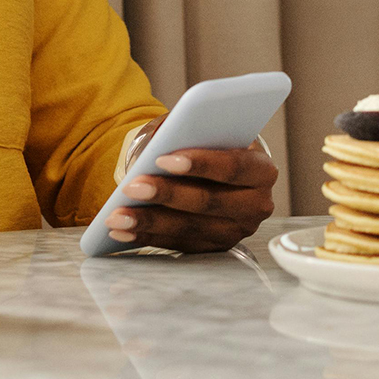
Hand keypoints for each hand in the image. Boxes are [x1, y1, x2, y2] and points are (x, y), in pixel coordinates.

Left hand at [105, 143, 277, 252]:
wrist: (215, 172)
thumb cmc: (210, 145)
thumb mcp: (204, 130)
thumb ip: (187, 130)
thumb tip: (158, 141)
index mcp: (261, 169)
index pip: (233, 167)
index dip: (199, 163)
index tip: (163, 159)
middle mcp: (256, 204)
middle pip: (209, 201)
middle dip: (166, 194)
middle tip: (132, 187)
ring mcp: (236, 231)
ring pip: (190, 228)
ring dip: (149, 221)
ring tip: (117, 214)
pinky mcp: (215, 248)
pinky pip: (178, 245)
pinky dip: (147, 237)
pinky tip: (122, 230)